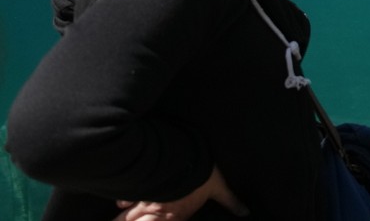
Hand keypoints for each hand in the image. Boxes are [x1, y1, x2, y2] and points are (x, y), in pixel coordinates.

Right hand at [114, 166, 247, 219]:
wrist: (184, 158)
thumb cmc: (201, 174)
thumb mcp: (219, 188)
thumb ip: (230, 201)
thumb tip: (245, 212)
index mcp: (177, 215)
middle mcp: (158, 212)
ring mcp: (147, 200)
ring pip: (128, 216)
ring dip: (124, 220)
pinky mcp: (140, 187)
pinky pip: (126, 198)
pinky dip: (123, 200)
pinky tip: (120, 202)